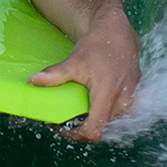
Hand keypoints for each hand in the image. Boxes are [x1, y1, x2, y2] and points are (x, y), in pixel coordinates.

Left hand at [29, 9, 140, 140]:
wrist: (118, 31)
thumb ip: (56, 74)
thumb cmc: (97, 45)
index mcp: (108, 95)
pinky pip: (117, 110)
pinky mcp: (133, 93)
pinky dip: (104, 109)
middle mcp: (122, 100)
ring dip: (95, 118)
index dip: (77, 135)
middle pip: (101, 127)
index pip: (94, 131)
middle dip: (83, 126)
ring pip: (110, 120)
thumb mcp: (75, 61)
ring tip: (79, 107)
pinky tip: (93, 99)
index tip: (64, 128)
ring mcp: (130, 97)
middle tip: (67, 117)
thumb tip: (33, 80)